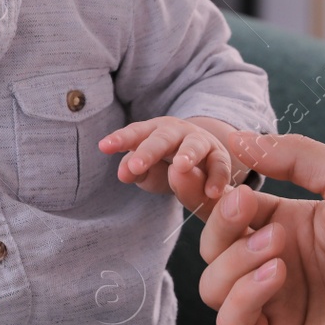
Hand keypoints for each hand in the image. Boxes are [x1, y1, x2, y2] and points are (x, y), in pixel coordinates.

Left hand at [100, 116, 234, 208]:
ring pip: (194, 144)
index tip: (104, 147)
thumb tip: (123, 173)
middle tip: (136, 165)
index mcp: (152, 131)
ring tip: (181, 166)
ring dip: (188, 153)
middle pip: (162, 138)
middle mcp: (175, 132)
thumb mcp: (148, 169)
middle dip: (149, 150)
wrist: (201, 158)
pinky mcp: (219, 156)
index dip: (120, 140)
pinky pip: (220, 165)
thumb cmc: (166, 165)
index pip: (134, 133)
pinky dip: (217, 178)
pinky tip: (212, 192)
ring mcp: (199, 141)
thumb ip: (135, 171)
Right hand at [197, 131, 324, 324]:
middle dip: (222, 223)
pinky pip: (230, 324)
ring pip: (212, 286)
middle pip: (211, 246)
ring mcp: (275, 309)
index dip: (202, 193)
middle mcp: (274, 268)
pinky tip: (278, 277)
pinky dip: (243, 297)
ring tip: (278, 250)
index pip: (225, 212)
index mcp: (286, 229)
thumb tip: (239, 140)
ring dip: (234, 261)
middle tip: (247, 205)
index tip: (189, 170)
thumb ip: (293, 154)